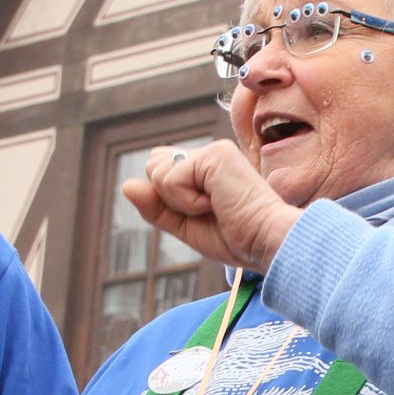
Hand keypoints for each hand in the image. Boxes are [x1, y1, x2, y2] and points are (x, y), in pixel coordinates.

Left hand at [119, 141, 303, 272]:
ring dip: (180, 202)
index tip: (206, 215)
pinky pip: (170, 180)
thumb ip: (156, 208)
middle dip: (169, 200)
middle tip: (209, 212)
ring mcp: (212, 151)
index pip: (159, 169)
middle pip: (152, 168)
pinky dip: (187, 202)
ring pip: (156, 172)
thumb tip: (125, 185)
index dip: (168, 199)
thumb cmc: (238, 239)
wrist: (267, 243)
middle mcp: (209, 154)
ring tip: (215, 207)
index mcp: (206, 168)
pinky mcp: (214, 155)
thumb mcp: (187, 227)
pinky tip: (217, 203)